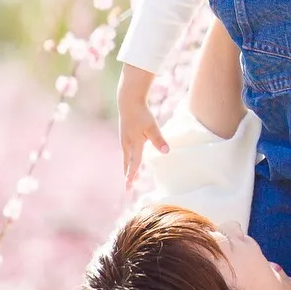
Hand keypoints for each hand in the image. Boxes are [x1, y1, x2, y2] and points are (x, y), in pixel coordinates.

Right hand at [118, 64, 167, 187]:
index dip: (132, 174)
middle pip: (128, 162)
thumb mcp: (152, 126)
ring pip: (126, 156)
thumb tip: (166, 151)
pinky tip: (130, 159)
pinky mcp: (125, 134)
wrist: (128, 101)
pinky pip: (126, 150)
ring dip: (128, 167)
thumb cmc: (142, 113)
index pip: (134, 163)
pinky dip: (128, 158)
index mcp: (134, 143)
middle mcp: (127, 143)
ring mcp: (124, 139)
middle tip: (128, 188)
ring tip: (129, 176)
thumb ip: (159, 140)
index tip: (130, 185)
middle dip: (128, 174)